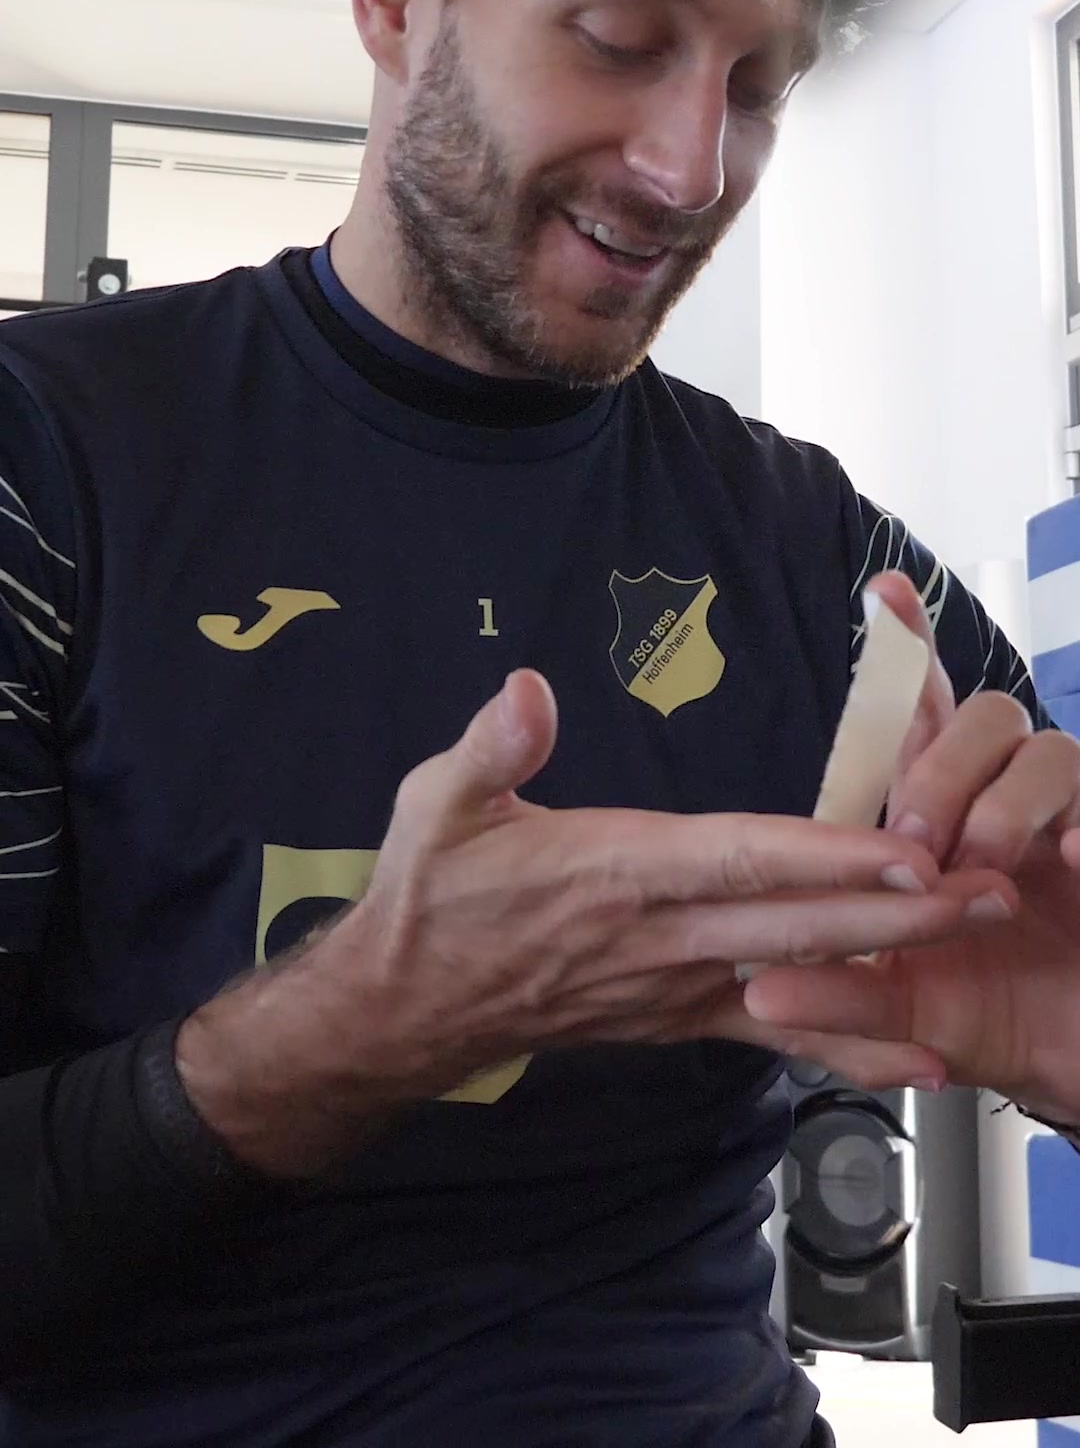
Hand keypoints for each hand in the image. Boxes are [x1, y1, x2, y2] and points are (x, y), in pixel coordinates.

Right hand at [178, 664, 1006, 1175]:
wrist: (405, 1008)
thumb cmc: (431, 894)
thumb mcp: (436, 803)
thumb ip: (491, 748)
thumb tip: (527, 689)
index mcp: (614, 873)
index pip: (737, 861)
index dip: (824, 857)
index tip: (902, 849)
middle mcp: (659, 938)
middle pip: (797, 925)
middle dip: (899, 910)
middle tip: (989, 891)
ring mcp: (674, 986)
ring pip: (803, 977)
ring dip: (897, 963)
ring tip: (980, 943)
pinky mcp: (678, 1018)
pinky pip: (777, 1036)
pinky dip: (852, 1046)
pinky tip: (920, 1059)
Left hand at [739, 572, 1079, 1120]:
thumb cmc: (1003, 1020)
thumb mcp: (913, 1018)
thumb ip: (842, 1001)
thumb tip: (760, 993)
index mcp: (950, 816)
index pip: (924, 716)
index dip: (907, 648)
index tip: (883, 592)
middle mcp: (1013, 800)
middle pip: (985, 717)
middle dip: (944, 766)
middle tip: (922, 842)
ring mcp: (1073, 818)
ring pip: (1049, 749)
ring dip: (1006, 805)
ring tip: (988, 871)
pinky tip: (1071, 859)